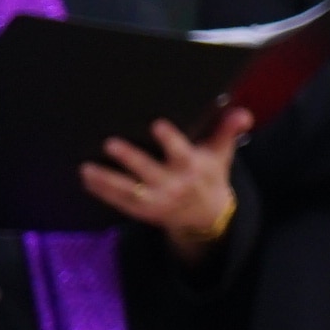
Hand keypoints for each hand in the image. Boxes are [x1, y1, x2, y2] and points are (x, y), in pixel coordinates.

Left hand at [80, 110, 247, 246]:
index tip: (156, 124)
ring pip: (129, 191)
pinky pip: (120, 202)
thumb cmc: (210, 174)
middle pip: (149, 172)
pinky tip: (87, 179)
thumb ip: (227, 130)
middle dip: (130, 159)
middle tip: (110, 144)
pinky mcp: (143, 211)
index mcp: (193, 168)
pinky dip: (103, 192)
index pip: (181, 152)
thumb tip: (242, 113)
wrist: (207, 216)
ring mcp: (156, 201)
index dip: (169, 139)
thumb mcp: (221, 153)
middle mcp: (173, 186)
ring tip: (86, 169)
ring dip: (107, 180)